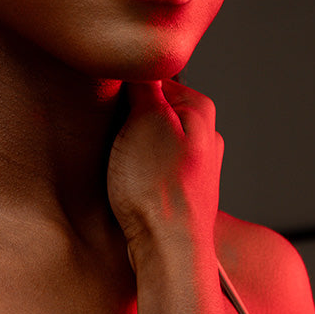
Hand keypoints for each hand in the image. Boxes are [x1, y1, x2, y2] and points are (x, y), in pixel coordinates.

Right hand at [107, 80, 223, 249]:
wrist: (168, 253)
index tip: (110, 108)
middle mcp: (204, 134)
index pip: (151, 77)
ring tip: (119, 163)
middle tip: (110, 136)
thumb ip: (144, 85)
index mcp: (200, 109)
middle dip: (127, 118)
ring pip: (150, 138)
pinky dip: (136, 169)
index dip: (123, 90)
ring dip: (129, 146)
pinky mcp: (181, 190)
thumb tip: (138, 61)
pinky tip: (127, 182)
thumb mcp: (146, 120)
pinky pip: (151, 165)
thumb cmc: (157, 189)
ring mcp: (195, 164)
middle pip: (152, 109)